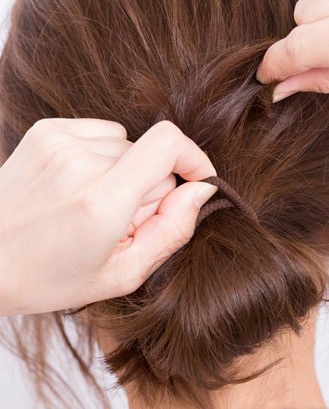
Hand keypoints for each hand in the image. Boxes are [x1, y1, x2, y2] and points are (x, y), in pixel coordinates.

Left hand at [0, 119, 216, 315]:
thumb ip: (171, 231)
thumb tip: (200, 190)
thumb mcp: (121, 273)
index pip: (167, 144)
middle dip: (151, 188)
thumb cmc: (51, 276)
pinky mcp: (46, 131)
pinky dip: (103, 158)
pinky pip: (103, 134)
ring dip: (125, 173)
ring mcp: (58, 141)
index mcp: (100, 201)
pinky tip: (80, 186)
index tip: (199, 181)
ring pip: (128, 144)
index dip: (194, 158)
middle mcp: (78, 162)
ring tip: (94, 205)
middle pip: (150, 156)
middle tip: (120, 221)